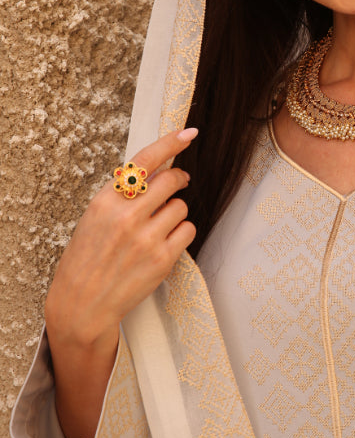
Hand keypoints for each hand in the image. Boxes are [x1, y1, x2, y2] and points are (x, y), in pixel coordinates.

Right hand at [44, 127, 197, 437]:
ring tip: (158, 227)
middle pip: (171, 180)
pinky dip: (182, 232)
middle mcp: (127, 216)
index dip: (170, 143)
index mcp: (106, 201)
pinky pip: (188, 230)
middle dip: (179, 179)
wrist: (82, 304)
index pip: (143, 161)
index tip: (189, 133)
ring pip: (181, 206)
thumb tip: (159, 170)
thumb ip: (123, 194)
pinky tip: (166, 242)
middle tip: (178, 183)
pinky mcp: (162, 259)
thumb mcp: (95, 217)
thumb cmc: (88, 258)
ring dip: (176, 212)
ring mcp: (146, 239)